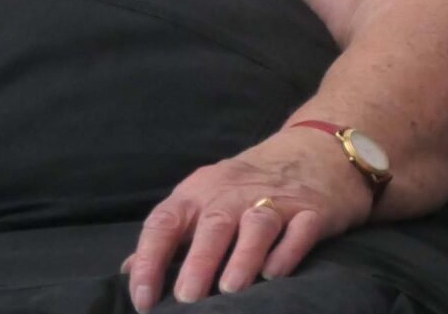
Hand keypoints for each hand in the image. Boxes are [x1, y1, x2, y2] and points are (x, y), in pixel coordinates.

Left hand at [126, 127, 373, 307]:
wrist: (318, 149)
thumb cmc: (248, 186)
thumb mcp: (204, 199)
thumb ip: (170, 234)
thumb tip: (129, 269)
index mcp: (199, 192)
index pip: (166, 222)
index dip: (150, 260)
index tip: (143, 299)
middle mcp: (235, 193)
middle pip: (214, 224)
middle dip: (199, 262)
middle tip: (188, 299)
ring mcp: (277, 199)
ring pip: (257, 225)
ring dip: (243, 257)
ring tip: (231, 289)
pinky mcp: (313, 210)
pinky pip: (300, 229)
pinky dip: (287, 251)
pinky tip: (274, 274)